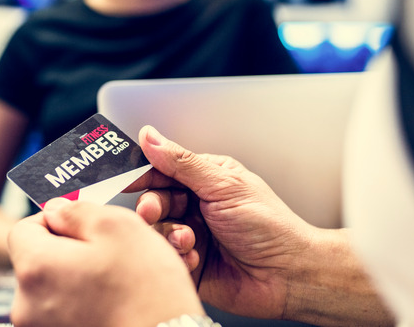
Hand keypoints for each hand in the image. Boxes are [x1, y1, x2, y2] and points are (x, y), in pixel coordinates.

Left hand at [7, 198, 204, 326]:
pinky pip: (64, 314)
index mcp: (35, 268)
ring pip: (52, 289)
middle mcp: (27, 305)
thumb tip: (56, 209)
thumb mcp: (119, 228)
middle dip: (68, 253)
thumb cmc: (147, 294)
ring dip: (78, 280)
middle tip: (107, 256)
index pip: (23, 230)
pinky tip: (113, 307)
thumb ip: (78, 211)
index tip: (81, 226)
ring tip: (115, 285)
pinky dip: (83, 306)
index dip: (53, 221)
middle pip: (37, 262)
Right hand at [128, 125, 316, 319]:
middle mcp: (196, 205)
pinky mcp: (189, 263)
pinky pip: (165, 257)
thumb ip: (182, 162)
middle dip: (153, 207)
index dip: (143, 173)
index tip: (125, 179)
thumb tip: (151, 137)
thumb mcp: (223, 185)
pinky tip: (195, 257)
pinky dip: (177, 257)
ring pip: (156, 230)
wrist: (288, 275)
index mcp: (205, 179)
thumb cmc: (270, 226)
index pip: (163, 169)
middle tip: (152, 212)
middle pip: (154, 200)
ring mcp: (192, 234)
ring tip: (189, 240)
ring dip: (169, 234)